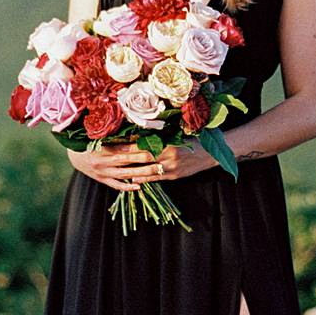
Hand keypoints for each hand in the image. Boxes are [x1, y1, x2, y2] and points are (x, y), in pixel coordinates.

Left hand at [67, 138, 215, 190]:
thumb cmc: (190, 140)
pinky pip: (154, 179)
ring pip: (145, 171)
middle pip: (140, 158)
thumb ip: (157, 137)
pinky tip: (132, 179)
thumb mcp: (174, 135)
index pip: (140, 145)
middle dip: (122, 158)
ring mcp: (171, 168)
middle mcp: (168, 156)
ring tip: (115, 170)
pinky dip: (142, 179)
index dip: (124, 146)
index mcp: (167, 143)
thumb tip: (135, 136)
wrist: (208, 154)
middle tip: (106, 157)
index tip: (109, 144)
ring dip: (129, 171)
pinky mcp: (173, 177)